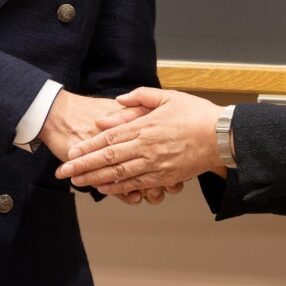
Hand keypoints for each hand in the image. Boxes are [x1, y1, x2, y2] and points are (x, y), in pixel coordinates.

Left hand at [56, 87, 221, 200]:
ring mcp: (155, 164)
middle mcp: (147, 146)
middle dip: (83, 166)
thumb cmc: (197, 114)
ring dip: (95, 179)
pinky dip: (118, 187)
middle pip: (108, 157)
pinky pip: (136, 184)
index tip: (71, 151)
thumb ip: (140, 98)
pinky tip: (104, 189)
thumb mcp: (168, 96)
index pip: (109, 137)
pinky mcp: (164, 177)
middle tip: (63, 172)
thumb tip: (117, 102)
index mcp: (145, 125)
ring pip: (118, 173)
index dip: (88, 145)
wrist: (222, 136)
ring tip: (77, 182)